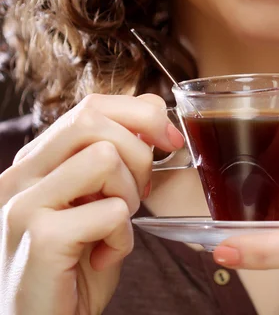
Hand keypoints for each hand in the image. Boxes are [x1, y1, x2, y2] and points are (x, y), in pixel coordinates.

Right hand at [0, 93, 183, 314]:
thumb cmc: (76, 263)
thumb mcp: (97, 198)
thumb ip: (114, 152)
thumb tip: (153, 106)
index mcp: (35, 161)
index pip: (90, 107)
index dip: (139, 113)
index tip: (169, 139)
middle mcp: (20, 175)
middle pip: (93, 120)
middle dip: (138, 151)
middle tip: (141, 192)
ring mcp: (23, 205)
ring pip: (104, 157)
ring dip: (128, 194)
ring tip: (115, 226)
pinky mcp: (39, 239)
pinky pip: (111, 211)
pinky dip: (123, 236)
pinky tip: (104, 256)